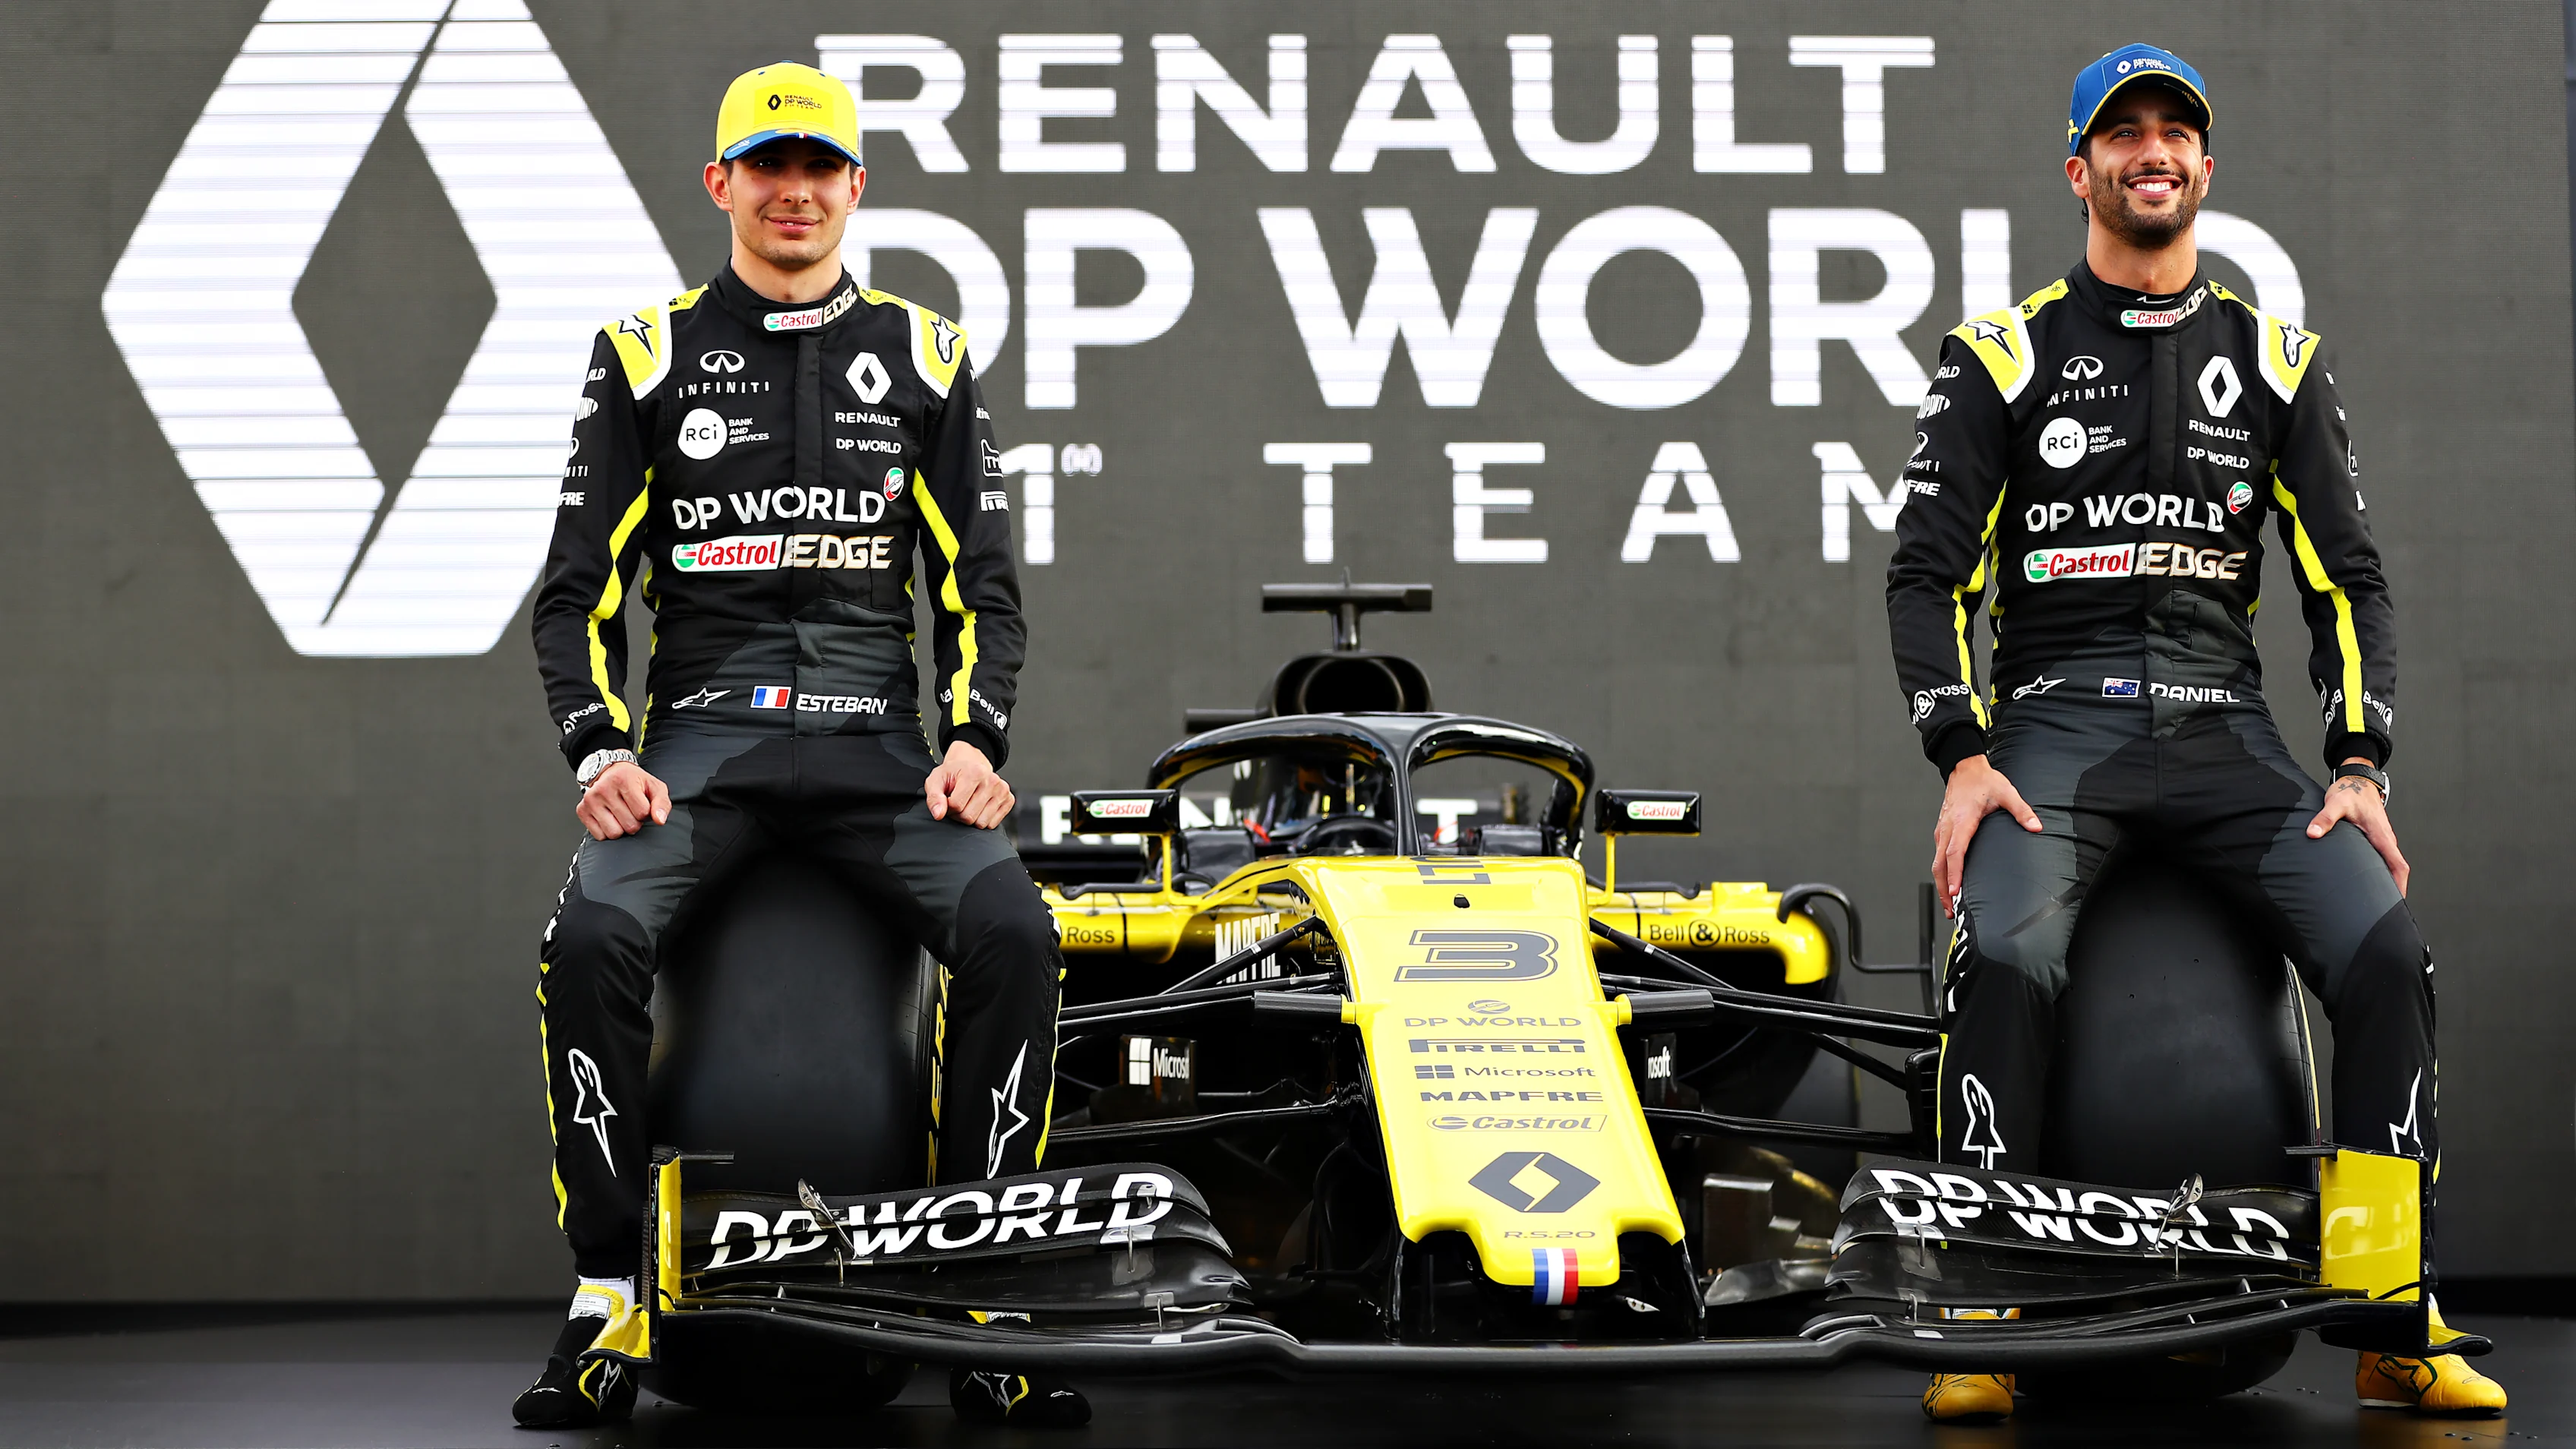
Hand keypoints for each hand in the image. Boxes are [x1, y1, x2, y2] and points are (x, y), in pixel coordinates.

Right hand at [577, 761, 669, 840]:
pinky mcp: (581, 810)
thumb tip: (659, 820)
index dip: (646, 813)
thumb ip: (662, 803)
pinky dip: (607, 831)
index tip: (641, 804)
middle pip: (629, 826)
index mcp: (623, 780)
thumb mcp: (654, 787)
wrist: (610, 771)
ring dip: (621, 828)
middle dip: (635, 822)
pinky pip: (600, 836)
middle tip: (630, 809)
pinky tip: (609, 817)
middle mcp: (603, 788)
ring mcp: (590, 800)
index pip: (642, 813)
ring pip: (614, 833)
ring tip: (621, 814)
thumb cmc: (634, 781)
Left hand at [925, 741, 1012, 828]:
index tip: (948, 799)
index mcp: (974, 772)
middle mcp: (992, 780)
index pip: (956, 805)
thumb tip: (939, 814)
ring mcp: (1002, 790)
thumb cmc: (953, 775)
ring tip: (968, 804)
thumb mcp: (936, 781)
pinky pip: (992, 824)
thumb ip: (934, 797)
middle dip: (959, 815)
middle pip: (969, 817)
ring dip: (971, 818)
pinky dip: (983, 820)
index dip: (947, 808)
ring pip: (981, 823)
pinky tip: (979, 807)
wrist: (970, 767)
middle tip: (958, 803)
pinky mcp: (1009, 800)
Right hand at [1932, 754, 2042, 916]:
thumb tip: (2036, 827)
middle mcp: (1948, 828)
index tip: (1954, 892)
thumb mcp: (2006, 793)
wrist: (1964, 768)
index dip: (1954, 874)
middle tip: (1951, 909)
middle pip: (1940, 864)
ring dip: (1941, 883)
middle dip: (1943, 889)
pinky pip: (1939, 855)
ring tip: (1949, 903)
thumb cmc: (1982, 781)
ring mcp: (1942, 830)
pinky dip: (1942, 871)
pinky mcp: (1942, 831)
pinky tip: (1949, 882)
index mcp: (1962, 822)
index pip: (1954, 853)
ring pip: (1937, 861)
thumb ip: (2022, 811)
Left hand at [2307, 759, 2407, 895]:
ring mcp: (2382, 840)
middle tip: (2382, 913)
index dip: (2399, 885)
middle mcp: (2385, 839)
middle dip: (2393, 891)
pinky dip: (2379, 873)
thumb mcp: (2335, 802)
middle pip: (2396, 870)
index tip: (2396, 904)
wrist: (2357, 780)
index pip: (2398, 864)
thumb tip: (2313, 833)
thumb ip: (2324, 818)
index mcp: (2381, 834)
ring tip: (2374, 904)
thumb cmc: (2349, 791)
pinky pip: (2382, 859)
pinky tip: (2366, 884)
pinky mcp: (2375, 839)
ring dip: (2386, 883)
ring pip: (2389, 865)